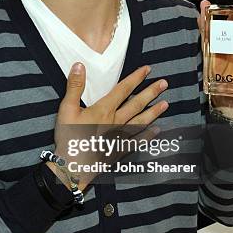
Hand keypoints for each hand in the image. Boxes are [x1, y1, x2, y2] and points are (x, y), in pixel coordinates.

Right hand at [53, 63, 168, 189]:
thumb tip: (79, 65)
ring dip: (154, 112)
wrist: (72, 167)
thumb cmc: (68, 138)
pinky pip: (137, 141)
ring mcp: (119, 137)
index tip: (147, 70)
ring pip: (140, 121)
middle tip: (164, 84)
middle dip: (151, 92)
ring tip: (166, 104)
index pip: (123, 90)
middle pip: (136, 104)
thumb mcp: (66, 109)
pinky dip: (147, 136)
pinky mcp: (119, 150)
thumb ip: (75, 86)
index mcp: (103, 110)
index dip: (135, 78)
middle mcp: (115, 121)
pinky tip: (156, 131)